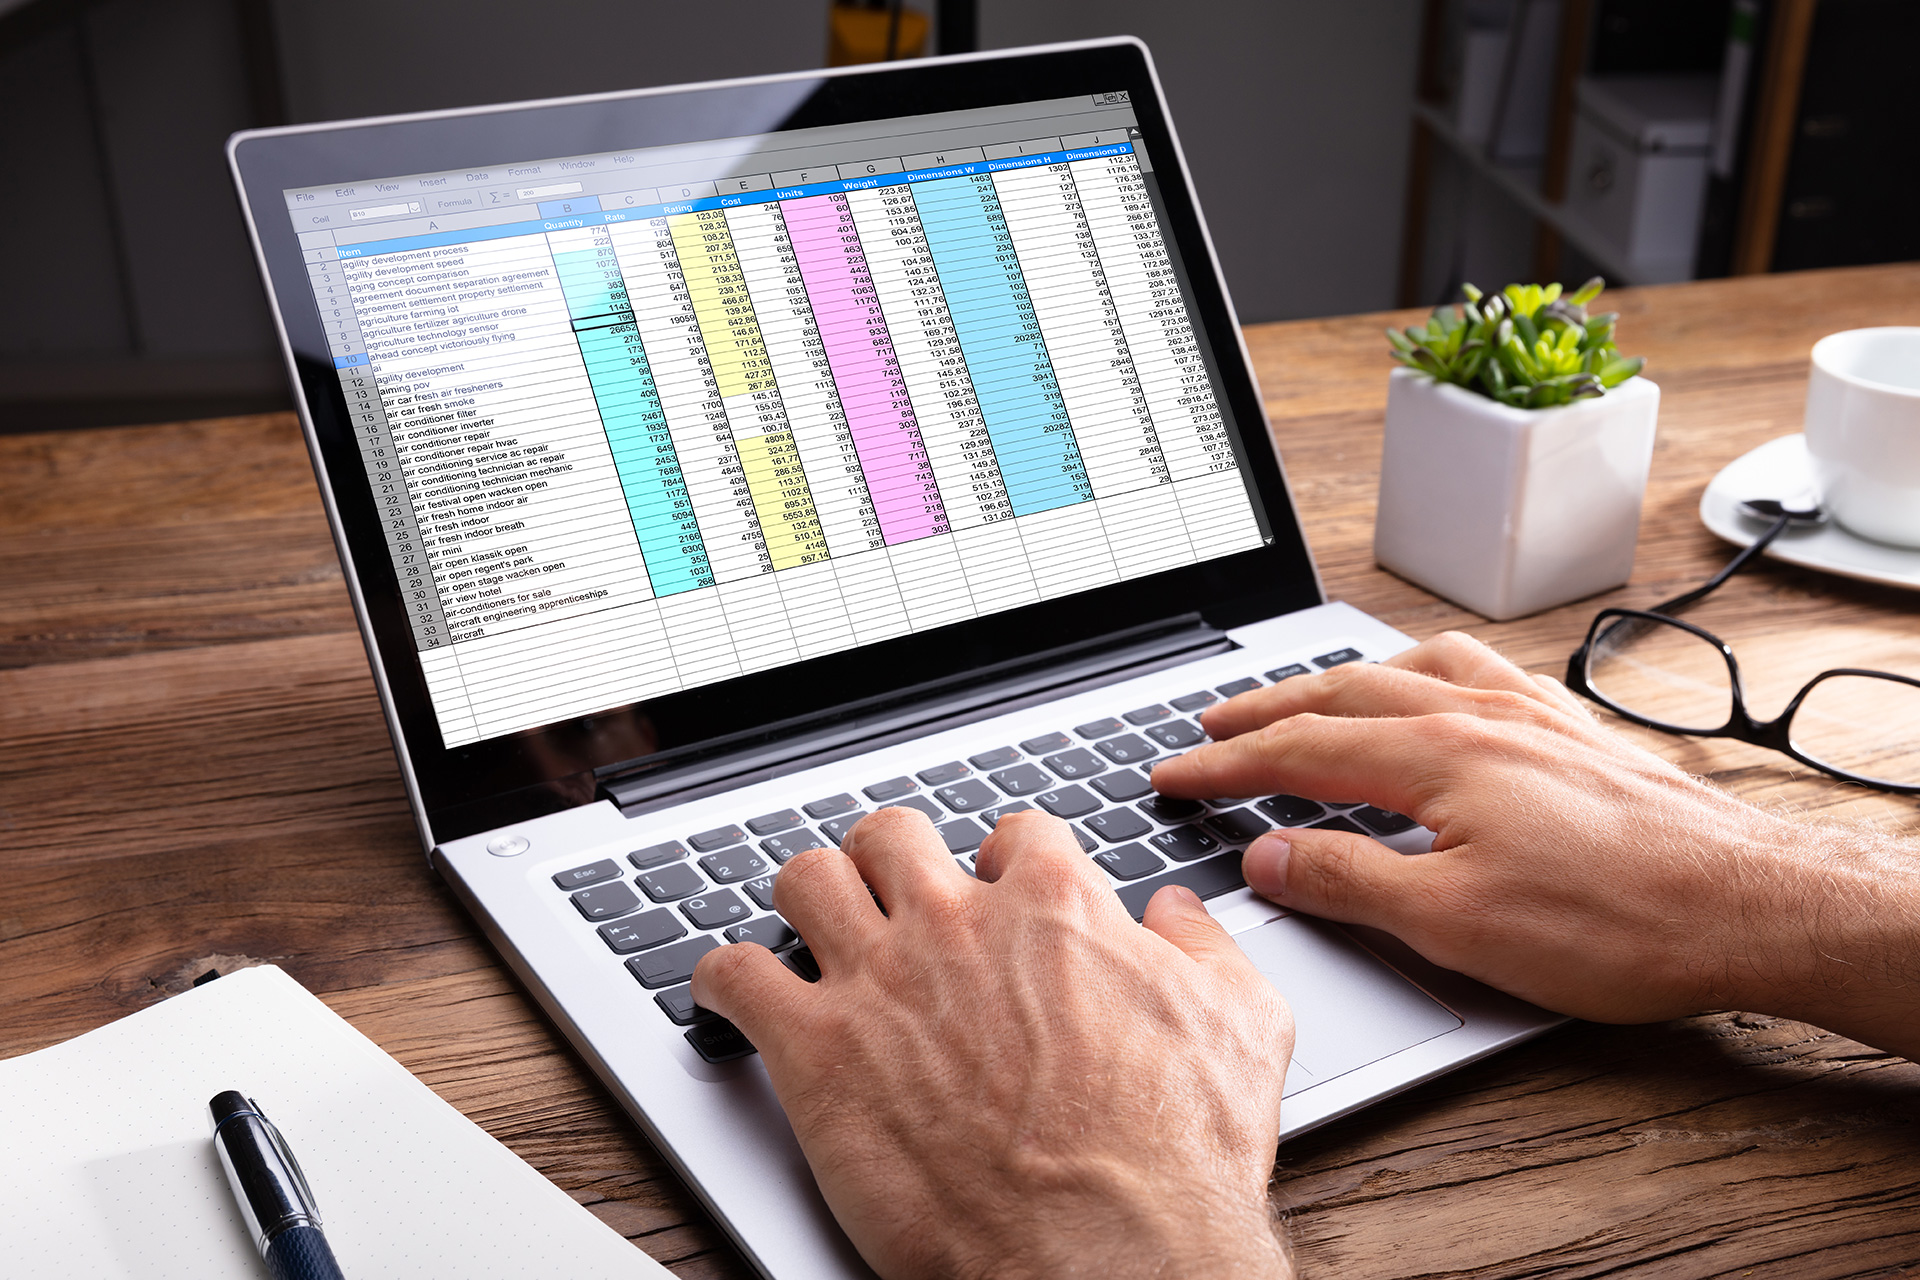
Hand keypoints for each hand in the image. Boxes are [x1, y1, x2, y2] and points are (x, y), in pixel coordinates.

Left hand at [691, 807, 1295, 1279]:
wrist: (1110, 1256)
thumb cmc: (1177, 1160)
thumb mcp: (1243, 1028)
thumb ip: (1206, 950)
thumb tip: (1178, 914)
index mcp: (1053, 907)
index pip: (1015, 833)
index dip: (1006, 861)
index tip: (999, 889)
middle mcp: (957, 923)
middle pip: (892, 834)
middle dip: (891, 858)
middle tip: (891, 894)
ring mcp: (880, 979)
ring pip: (805, 876)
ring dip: (805, 896)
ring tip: (808, 923)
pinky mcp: (817, 1051)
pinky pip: (734, 975)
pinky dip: (720, 980)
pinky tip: (727, 994)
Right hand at [1151, 632, 1919, 1057]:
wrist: (1748, 905)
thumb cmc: (1617, 921)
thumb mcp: (1454, 925)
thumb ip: (1348, 881)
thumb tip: (1266, 857)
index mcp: (1436, 755)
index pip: (1297, 750)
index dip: (1223, 764)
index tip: (1173, 772)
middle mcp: (1477, 714)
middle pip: (1341, 695)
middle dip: (1264, 709)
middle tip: (1210, 722)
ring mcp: (1528, 713)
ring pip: (1407, 671)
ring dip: (1338, 680)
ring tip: (1302, 693)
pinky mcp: (1570, 728)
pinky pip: (1475, 671)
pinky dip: (1422, 672)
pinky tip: (1430, 689)